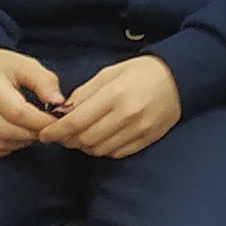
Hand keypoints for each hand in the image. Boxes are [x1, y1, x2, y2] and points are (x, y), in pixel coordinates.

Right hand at [0, 47, 66, 156]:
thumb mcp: (24, 64)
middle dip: (32, 134)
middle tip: (45, 128)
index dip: (41, 122)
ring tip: (31, 131)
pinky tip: (14, 137)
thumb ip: (44, 82)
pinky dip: (4, 148)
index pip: (18, 113)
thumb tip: (59, 103)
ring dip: (20, 143)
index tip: (55, 121)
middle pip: (7, 132)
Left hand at [46, 53, 182, 157]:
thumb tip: (61, 113)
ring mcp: (140, 130)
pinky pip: (117, 153)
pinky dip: (104, 149)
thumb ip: (84, 93)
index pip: (77, 121)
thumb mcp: (110, 73)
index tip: (45, 135)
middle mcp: (127, 115)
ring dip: (86, 146)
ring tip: (83, 136)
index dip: (56, 131)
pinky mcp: (148, 139)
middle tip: (63, 134)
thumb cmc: (141, 71)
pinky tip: (102, 139)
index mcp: (115, 94)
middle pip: (86, 139)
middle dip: (69, 139)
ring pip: (99, 149)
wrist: (181, 78)